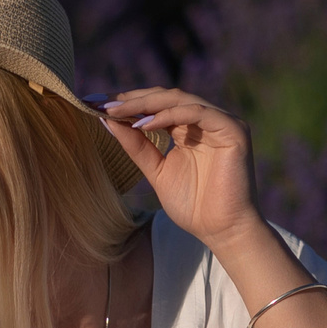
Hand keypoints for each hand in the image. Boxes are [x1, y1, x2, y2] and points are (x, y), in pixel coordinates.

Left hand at [96, 87, 265, 252]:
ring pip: (179, 99)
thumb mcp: (156, 171)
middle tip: (100, 102)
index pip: (155, 105)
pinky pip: (198, 112)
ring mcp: (221, 122)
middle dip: (130, 99)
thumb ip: (137, 146)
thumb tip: (107, 120)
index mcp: (188, 128)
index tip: (93, 103)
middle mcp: (205, 120)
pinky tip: (143, 124)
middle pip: (165, 97)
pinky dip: (169, 115)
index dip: (126, 102)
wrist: (221, 230)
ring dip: (145, 104)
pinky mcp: (233, 129)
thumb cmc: (192, 206)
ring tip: (116, 111)